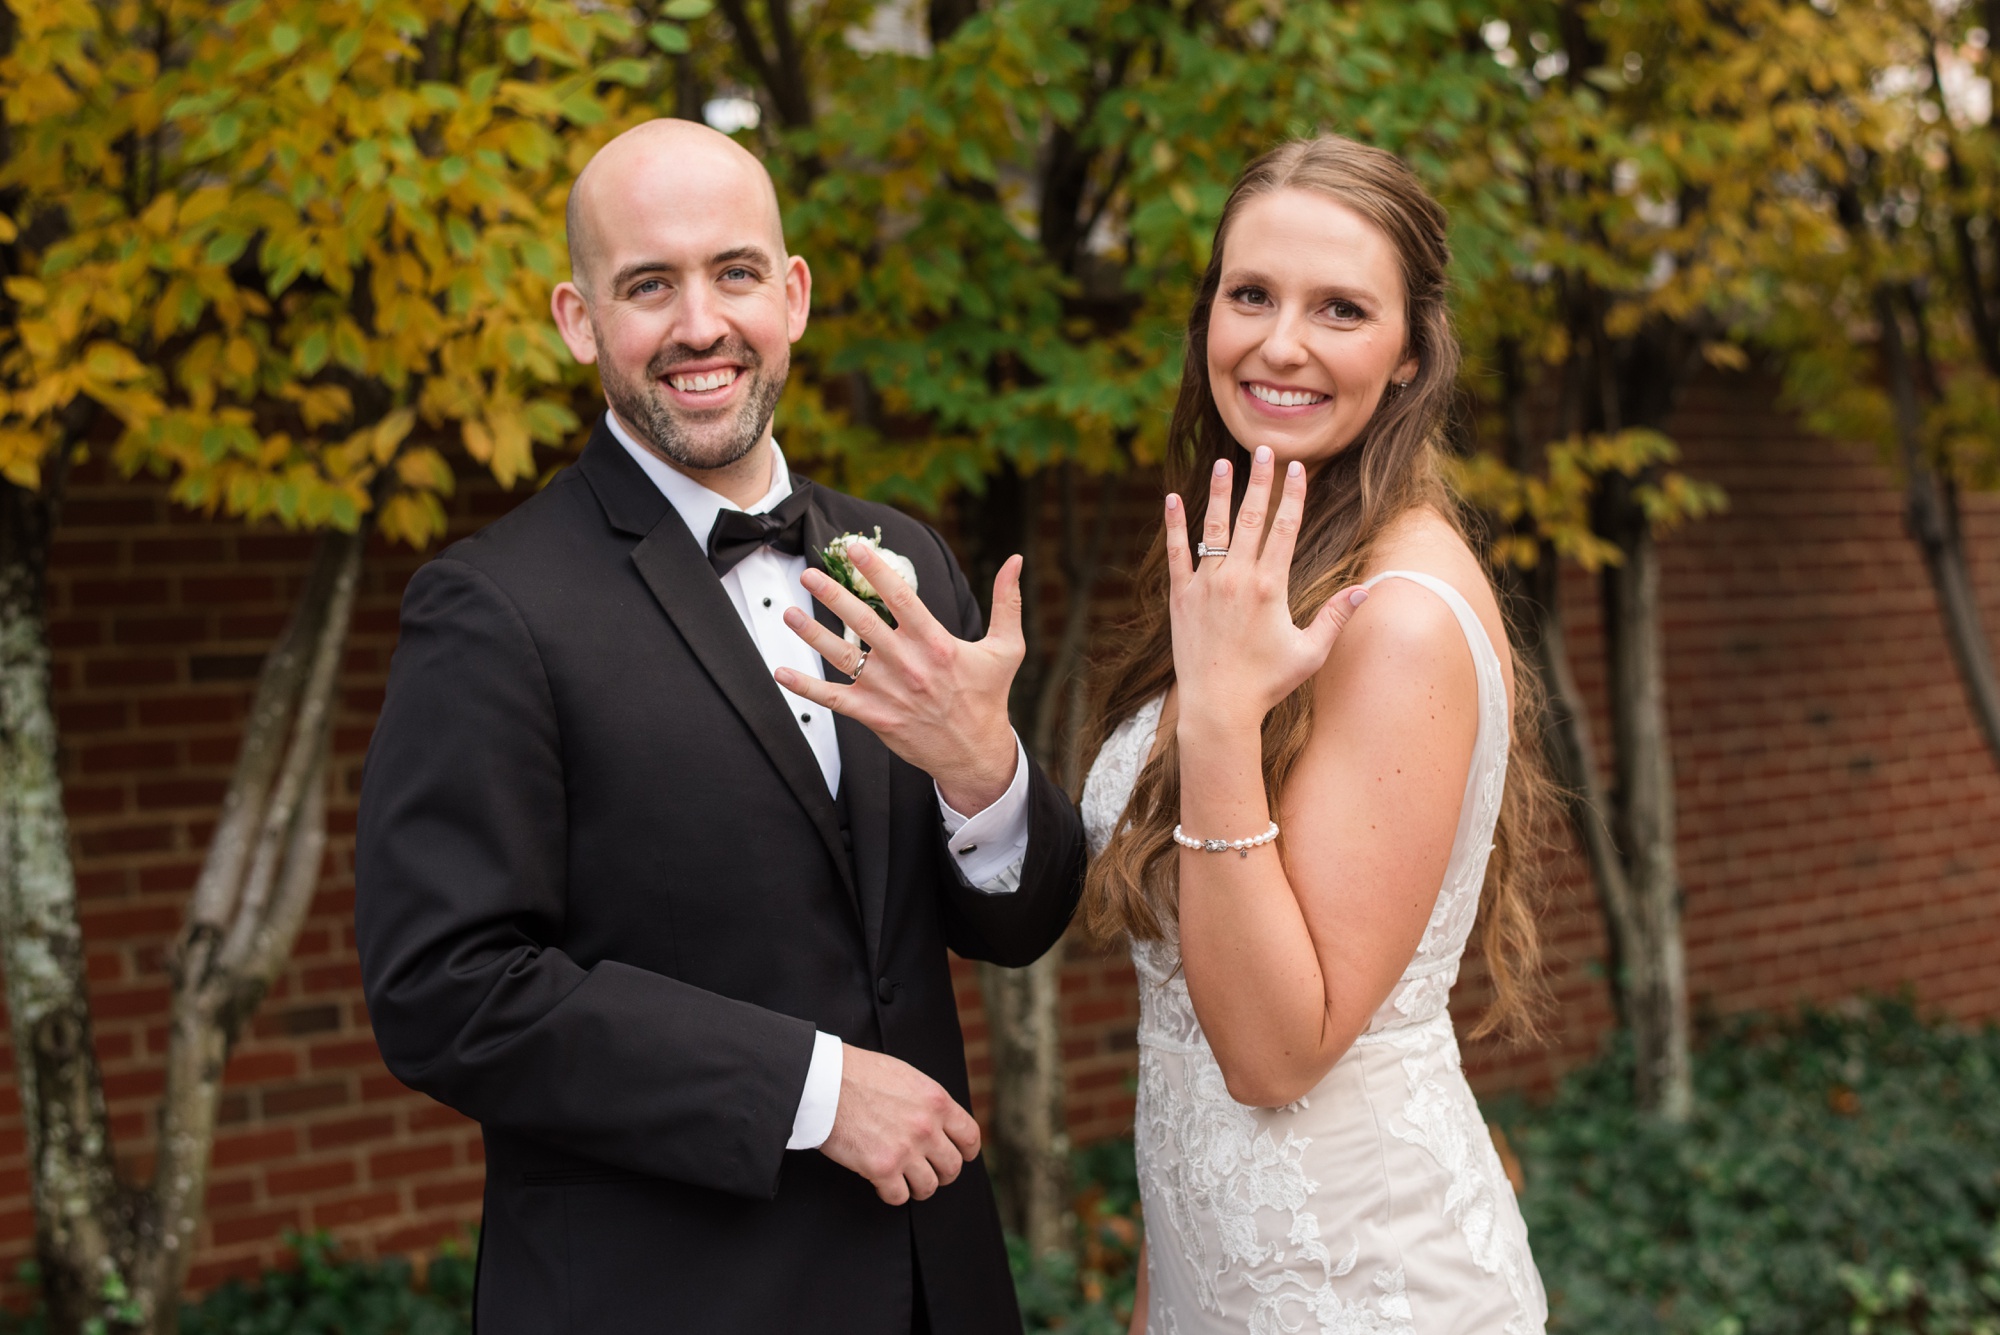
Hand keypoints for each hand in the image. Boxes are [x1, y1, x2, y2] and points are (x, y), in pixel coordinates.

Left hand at [776, 546, 1024, 813]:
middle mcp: (909, 664)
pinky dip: (806, 687)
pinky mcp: (875, 715)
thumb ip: (1007, 602)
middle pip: (863, 622)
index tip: (856, 548)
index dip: (877, 570)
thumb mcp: (1007, 648)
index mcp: (937, 643)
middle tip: (811, 573)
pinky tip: (782, 672)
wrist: (975, 753)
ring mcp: (888, 691)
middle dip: (833, 594)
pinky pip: (833, 699)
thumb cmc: (989, 697)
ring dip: (812, 633)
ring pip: (842, 656)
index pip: (901, 598)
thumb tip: (1016, 560)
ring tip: (789, 612)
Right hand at [819, 1045, 980, 1205]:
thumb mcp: (906, 1077)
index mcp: (936, 1101)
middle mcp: (927, 1127)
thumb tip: (938, 1121)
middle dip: (941, 1174)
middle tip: (928, 1172)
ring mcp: (906, 1149)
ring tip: (905, 1181)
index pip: (970, 1136)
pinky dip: (892, 1194)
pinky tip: (882, 1183)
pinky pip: (899, 1196)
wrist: (825, 1081)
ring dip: (917, 1187)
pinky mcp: (882, 1167)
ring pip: (928, 1186)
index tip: (959, 1157)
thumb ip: (926, 1101)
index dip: (966, 1152)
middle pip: (952, 1167)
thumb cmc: (859, 1074)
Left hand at [1166, 447, 1368, 733]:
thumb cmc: (1267, 683)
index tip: (1298, 468)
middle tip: (1264, 449)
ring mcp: (1205, 586)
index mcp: (1270, 587)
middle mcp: (1236, 579)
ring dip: (1220, 492)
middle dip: (1260, 481)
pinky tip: (1173, 499)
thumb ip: (1336, 616)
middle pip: (1251, 518)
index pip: (1285, 529)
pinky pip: (1177, 553)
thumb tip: (1366, 589)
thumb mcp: (1310, 653)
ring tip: (1224, 462)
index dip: (1293, 495)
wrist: (1217, 707)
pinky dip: (1175, 525)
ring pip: (1214, 528)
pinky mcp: (1180, 598)